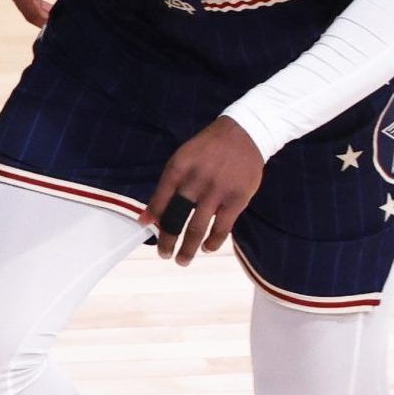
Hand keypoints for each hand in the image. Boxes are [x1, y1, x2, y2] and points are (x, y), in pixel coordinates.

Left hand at [144, 118, 266, 264]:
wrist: (245, 134)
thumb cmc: (209, 148)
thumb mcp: (183, 158)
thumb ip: (168, 185)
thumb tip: (148, 216)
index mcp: (178, 168)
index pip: (160, 200)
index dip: (153, 219)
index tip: (148, 231)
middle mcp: (195, 181)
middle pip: (176, 218)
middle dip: (167, 240)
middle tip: (164, 254)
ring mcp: (217, 191)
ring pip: (197, 228)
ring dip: (187, 248)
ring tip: (182, 260)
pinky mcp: (237, 199)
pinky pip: (222, 228)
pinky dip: (213, 242)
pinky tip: (207, 248)